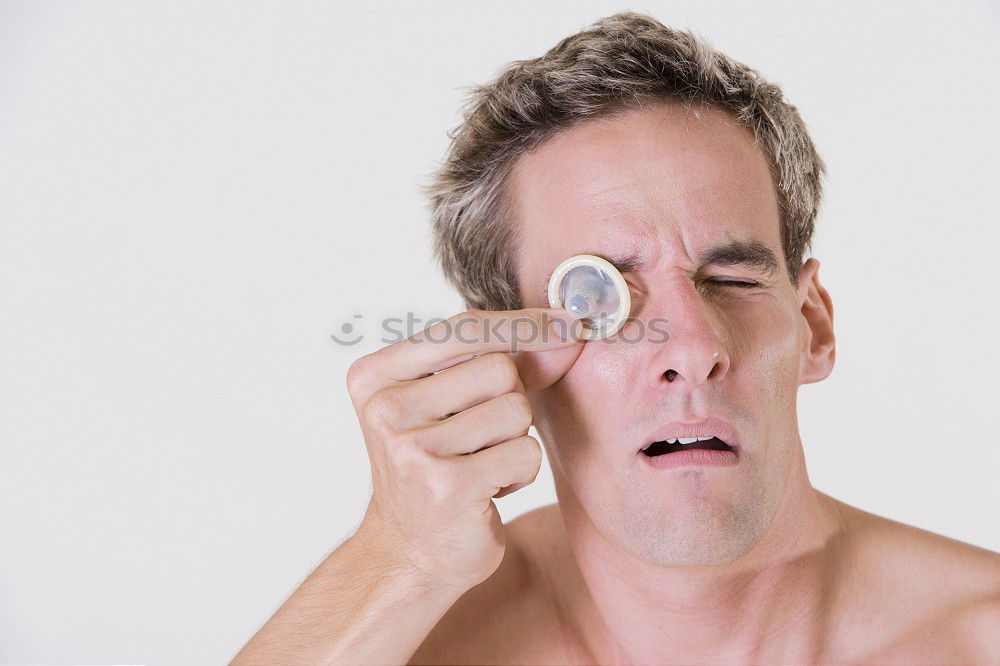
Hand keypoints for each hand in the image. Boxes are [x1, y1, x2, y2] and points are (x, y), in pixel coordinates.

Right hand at [346, 308, 582, 590]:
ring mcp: (413, 448)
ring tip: (480, 464)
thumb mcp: (451, 401)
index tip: (569, 325)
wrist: (410, 553)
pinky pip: (524, 452)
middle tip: (479, 438)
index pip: (463, 327)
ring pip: (516, 409)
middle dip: (510, 401)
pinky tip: (486, 490)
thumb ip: (502, 359)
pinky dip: (520, 472)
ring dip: (515, 440)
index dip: (524, 325)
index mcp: (375, 376)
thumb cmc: (437, 466)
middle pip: (499, 367)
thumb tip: (567, 329)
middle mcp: (385, 407)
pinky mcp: (447, 485)